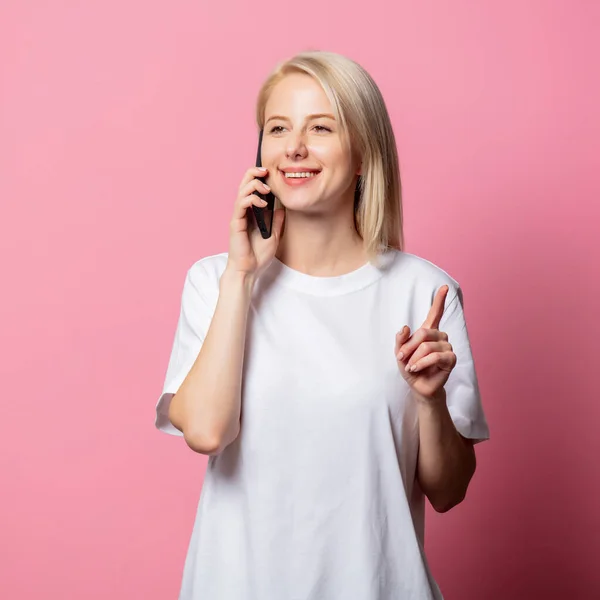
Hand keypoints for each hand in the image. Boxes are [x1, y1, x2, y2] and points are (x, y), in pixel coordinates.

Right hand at [226, 167, 284, 278]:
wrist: (249, 270)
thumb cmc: (258, 255)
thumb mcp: (274, 235)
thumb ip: (277, 220)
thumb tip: (283, 207)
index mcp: (252, 212)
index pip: (252, 188)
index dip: (260, 178)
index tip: (272, 174)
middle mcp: (243, 211)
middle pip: (244, 184)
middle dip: (254, 173)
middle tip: (266, 171)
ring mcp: (238, 216)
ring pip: (241, 190)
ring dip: (254, 184)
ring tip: (267, 188)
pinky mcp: (235, 222)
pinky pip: (241, 204)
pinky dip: (251, 198)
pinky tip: (262, 202)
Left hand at [394, 285, 455, 401]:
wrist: (418, 386)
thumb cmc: (411, 367)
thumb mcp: (400, 352)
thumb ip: (401, 339)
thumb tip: (405, 328)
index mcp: (428, 332)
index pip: (435, 313)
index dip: (439, 300)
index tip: (444, 287)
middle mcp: (440, 336)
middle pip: (423, 333)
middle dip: (409, 347)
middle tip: (401, 358)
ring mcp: (447, 347)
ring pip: (427, 346)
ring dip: (414, 358)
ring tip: (411, 366)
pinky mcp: (451, 359)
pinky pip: (435, 357)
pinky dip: (422, 363)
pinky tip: (416, 368)